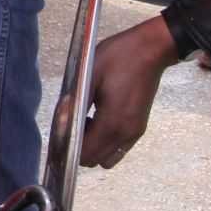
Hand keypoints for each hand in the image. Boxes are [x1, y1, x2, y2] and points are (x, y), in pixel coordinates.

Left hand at [71, 16, 180, 168]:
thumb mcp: (90, 74)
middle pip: (94, 161)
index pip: (84, 155)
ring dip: (93, 147)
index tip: (59, 133)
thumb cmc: (120, 57)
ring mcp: (134, 132)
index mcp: (112, 122)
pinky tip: (100, 119)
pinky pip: (119, 148)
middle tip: (72, 124)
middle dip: (78, 148)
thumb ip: (75, 102)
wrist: (152, 49)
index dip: (66, 148)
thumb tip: (61, 122)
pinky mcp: (139, 127)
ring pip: (108, 158)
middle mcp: (125, 133)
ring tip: (87, 122)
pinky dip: (106, 143)